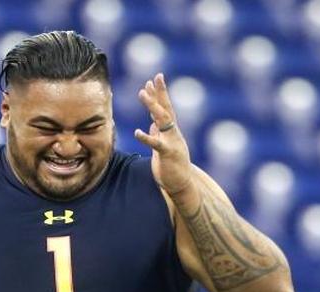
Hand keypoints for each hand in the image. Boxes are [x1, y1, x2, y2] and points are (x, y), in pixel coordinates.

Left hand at [134, 73, 193, 196]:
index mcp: (171, 131)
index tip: (153, 79)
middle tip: (152, 79)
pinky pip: (156, 144)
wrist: (182, 184)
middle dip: (159, 93)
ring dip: (152, 105)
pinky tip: (137, 132)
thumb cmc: (172, 166)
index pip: (166, 108)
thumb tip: (152, 123)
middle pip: (166, 108)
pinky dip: (146, 137)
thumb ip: (158, 134)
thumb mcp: (163, 146)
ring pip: (162, 120)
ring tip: (141, 93)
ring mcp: (171, 142)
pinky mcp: (168, 154)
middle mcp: (173, 133)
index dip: (160, 93)